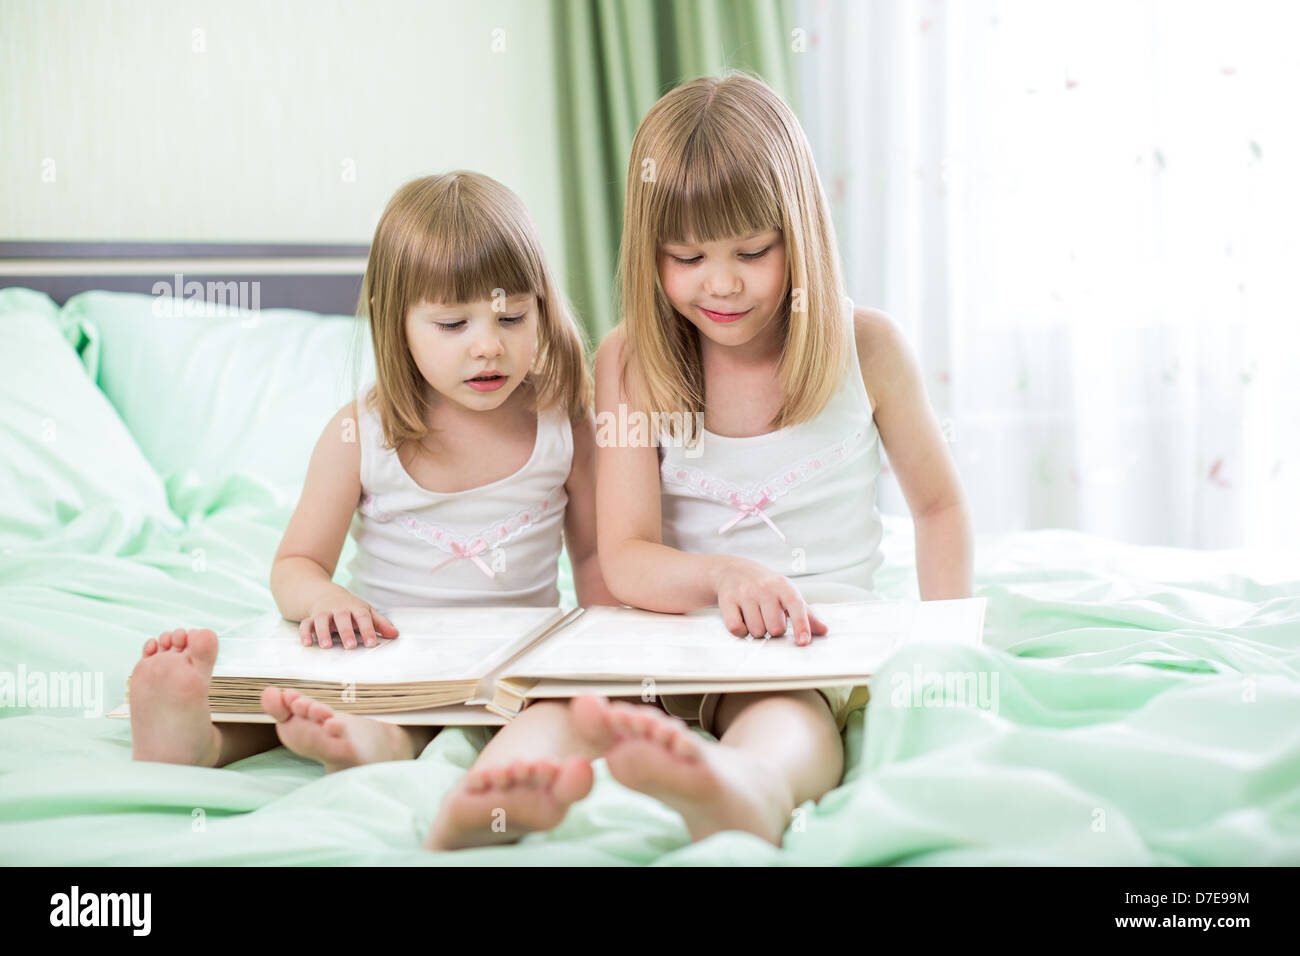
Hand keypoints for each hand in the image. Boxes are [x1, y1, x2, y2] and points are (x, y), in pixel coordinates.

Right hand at [300, 588, 398, 648]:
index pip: (363, 618)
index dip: (368, 630)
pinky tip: (307, 644)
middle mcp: (339, 610)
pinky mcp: (311, 618)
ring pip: (322, 620)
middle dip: (346, 632)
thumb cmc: (350, 607)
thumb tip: (395, 634)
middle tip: (350, 646)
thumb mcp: (366, 612)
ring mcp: (324, 613)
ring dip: (323, 632)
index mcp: (355, 608)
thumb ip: (380, 624)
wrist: (326, 594)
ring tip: (327, 646)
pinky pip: (306, 624)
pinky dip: (305, 633)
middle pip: (342, 618)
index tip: (372, 644)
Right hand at [710, 557, 828, 645]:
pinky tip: (743, 619)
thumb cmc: (766, 586)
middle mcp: (764, 587)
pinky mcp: (727, 601)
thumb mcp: (787, 594)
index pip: (796, 606)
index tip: (803, 642)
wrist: (733, 570)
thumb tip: (824, 631)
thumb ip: (806, 614)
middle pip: (775, 628)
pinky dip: (741, 631)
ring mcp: (744, 593)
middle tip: (769, 618)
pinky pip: (737, 629)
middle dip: (774, 630)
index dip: (801, 625)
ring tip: (755, 616)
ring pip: (757, 631)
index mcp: (783, 585)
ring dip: (757, 630)